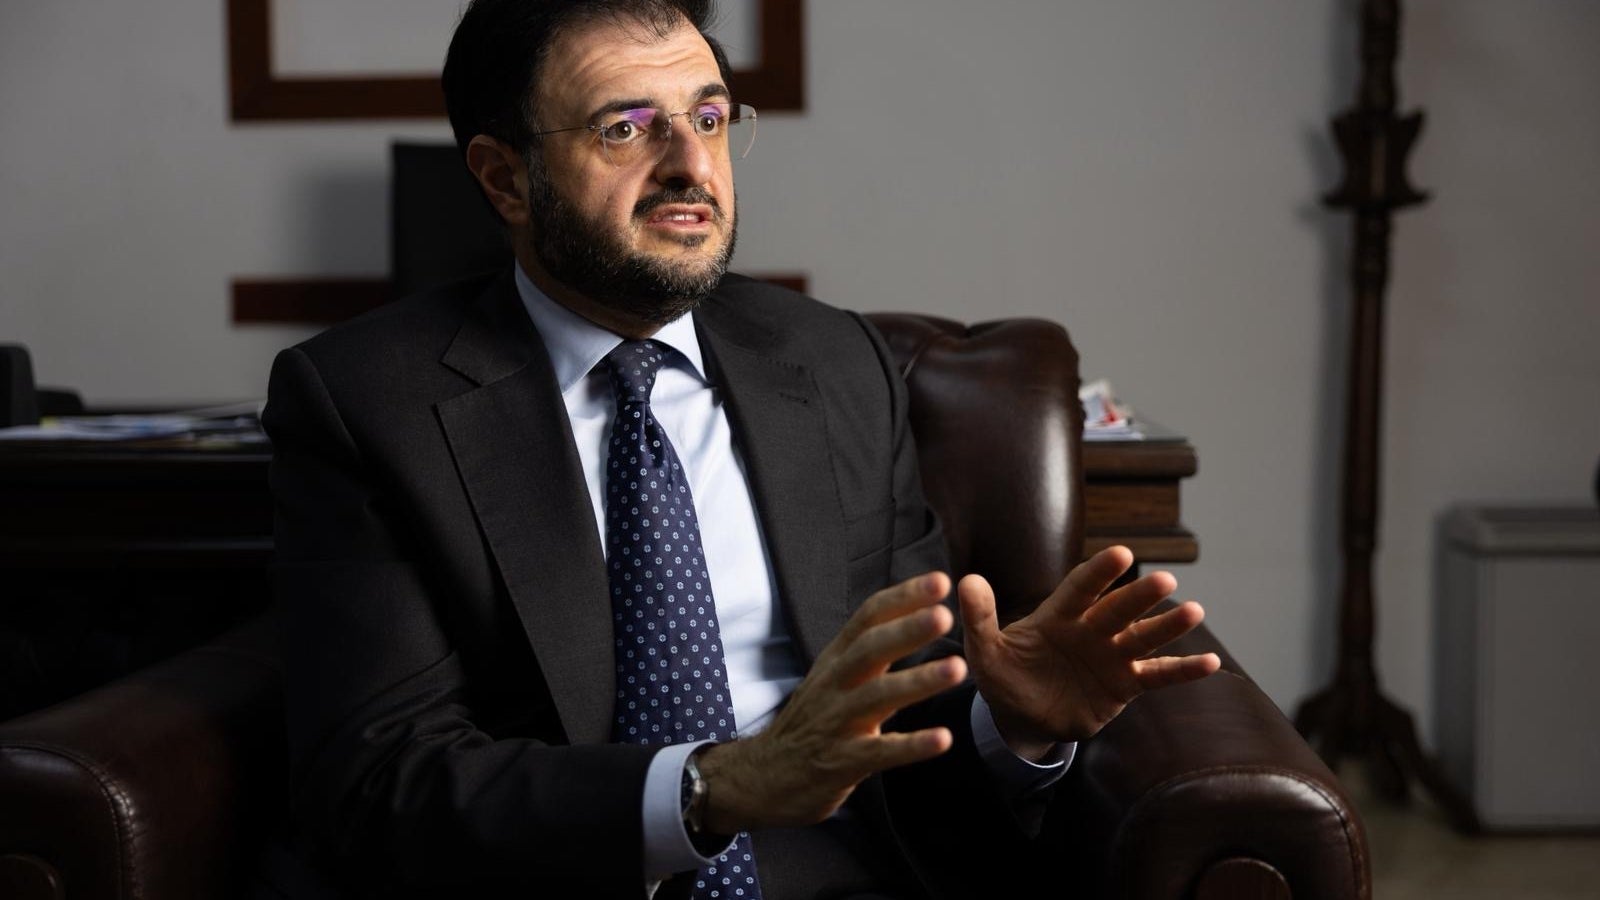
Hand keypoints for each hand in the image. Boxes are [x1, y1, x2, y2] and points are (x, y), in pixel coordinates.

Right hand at [698, 572, 967, 832]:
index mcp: (836, 660)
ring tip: (957, 668)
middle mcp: (833, 684)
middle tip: (945, 614)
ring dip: (918, 681)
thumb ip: (868, 651)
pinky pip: (879, 752)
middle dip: (907, 630)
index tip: (940, 580)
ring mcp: (835, 723)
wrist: (763, 778)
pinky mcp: (840, 763)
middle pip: (870, 649)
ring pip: (877, 696)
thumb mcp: (832, 678)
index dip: (902, 598)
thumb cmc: (811, 723)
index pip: (868, 618)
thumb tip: (913, 614)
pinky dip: (912, 745)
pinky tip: (943, 739)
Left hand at [958, 546, 1220, 754]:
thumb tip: (965, 579)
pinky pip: (1157, 676)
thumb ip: (979, 618)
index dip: (1099, 573)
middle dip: (1139, 598)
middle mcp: (1091, 629)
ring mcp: (1111, 656)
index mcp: (1058, 615)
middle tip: (1164, 581)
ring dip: (1167, 626)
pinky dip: (1183, 671)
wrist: (1020, 717)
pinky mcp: (1124, 685)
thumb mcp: (984, 652)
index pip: (1081, 588)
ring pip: (1143, 637)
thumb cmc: (1002, 676)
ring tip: (1194, 611)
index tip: (1121, 554)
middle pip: (1118, 610)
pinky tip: (1212, 664)